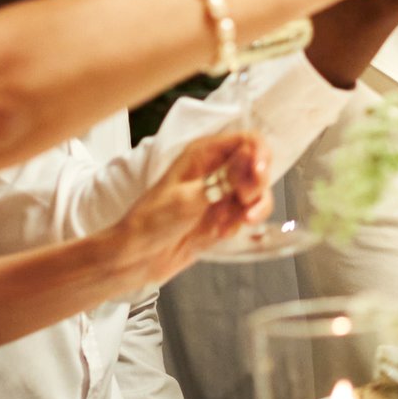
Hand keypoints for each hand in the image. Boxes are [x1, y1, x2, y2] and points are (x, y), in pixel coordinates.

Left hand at [113, 132, 271, 285]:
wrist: (137, 257)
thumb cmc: (151, 221)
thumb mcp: (189, 198)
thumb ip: (225, 177)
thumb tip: (251, 155)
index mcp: (204, 154)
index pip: (248, 141)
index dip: (259, 155)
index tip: (259, 174)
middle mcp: (217, 169)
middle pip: (258, 166)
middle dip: (257, 186)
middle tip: (244, 201)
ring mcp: (222, 193)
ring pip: (258, 192)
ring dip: (253, 208)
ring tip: (233, 223)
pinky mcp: (225, 215)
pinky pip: (249, 213)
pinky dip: (242, 223)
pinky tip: (222, 233)